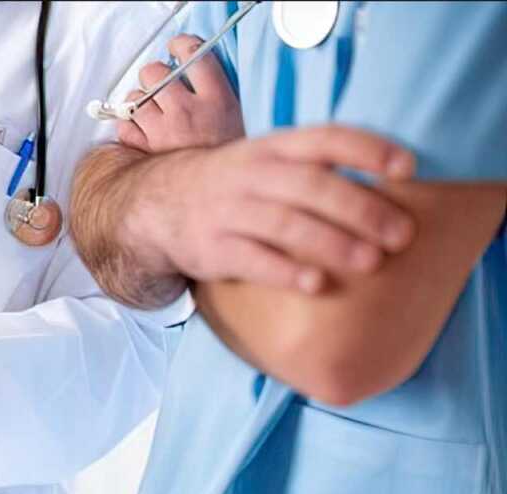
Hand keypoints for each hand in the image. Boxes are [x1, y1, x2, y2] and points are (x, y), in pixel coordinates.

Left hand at [120, 35, 244, 152]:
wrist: (216, 199)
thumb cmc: (223, 157)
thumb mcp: (234, 119)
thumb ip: (214, 92)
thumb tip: (189, 69)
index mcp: (217, 99)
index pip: (194, 54)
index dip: (181, 45)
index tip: (177, 47)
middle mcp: (187, 110)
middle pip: (155, 72)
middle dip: (153, 75)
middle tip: (159, 86)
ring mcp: (162, 130)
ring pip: (134, 97)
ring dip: (137, 101)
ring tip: (149, 112)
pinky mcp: (144, 149)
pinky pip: (124, 126)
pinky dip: (128, 127)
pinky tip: (142, 131)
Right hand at [142, 125, 417, 291]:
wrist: (157, 204)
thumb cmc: (234, 185)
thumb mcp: (267, 159)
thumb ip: (317, 165)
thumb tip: (392, 183)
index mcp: (272, 148)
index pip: (325, 139)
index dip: (367, 150)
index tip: (407, 168)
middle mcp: (251, 176)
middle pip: (311, 186)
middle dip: (361, 208)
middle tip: (401, 234)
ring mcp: (228, 212)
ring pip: (285, 223)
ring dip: (332, 242)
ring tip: (371, 261)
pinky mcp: (212, 249)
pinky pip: (252, 259)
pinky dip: (285, 271)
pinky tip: (316, 284)